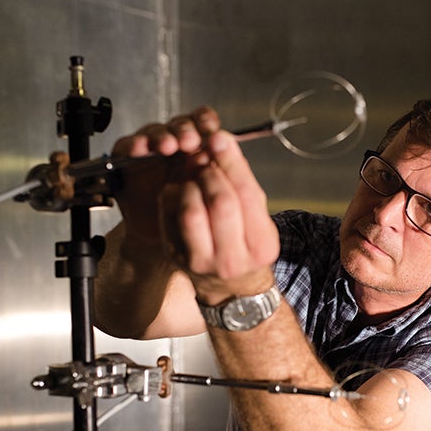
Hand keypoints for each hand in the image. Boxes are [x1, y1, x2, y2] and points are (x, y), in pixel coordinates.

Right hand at [109, 107, 220, 247]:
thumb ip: (216, 167)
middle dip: (184, 130)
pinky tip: (139, 149)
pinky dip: (132, 144)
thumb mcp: (208, 192)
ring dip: (161, 136)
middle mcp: (174, 145)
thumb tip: (224, 147)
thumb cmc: (186, 212)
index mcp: (198, 147)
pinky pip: (126, 145)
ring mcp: (150, 151)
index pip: (202, 122)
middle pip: (179, 124)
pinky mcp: (126, 159)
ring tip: (167, 146)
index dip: (205, 121)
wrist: (161, 236)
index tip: (209, 127)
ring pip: (155, 132)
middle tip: (188, 141)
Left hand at [162, 128, 280, 302]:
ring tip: (195, 176)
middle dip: (211, 172)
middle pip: (220, 202)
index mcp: (261, 245)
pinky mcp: (178, 259)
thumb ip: (243, 185)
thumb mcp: (258, 220)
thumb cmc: (248, 248)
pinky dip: (172, 196)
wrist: (233, 291)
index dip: (231, 162)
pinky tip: (180, 190)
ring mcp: (203, 262)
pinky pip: (169, 218)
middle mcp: (233, 258)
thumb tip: (221, 143)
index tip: (220, 139)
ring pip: (191, 211)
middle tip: (207, 159)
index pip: (247, 195)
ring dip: (191, 184)